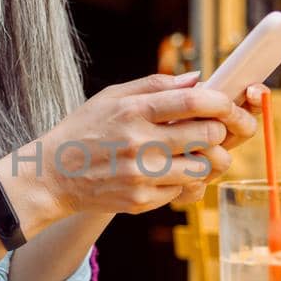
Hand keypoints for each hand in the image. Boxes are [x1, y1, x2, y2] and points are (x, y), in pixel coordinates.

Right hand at [21, 70, 260, 221]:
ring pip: (204, 167)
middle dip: (222, 130)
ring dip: (210, 159)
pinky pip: (184, 191)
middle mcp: (139, 143)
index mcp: (133, 111)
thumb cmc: (84, 130)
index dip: (222, 101)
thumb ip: (155, 85)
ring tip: (200, 152)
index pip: (194, 101)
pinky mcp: (141, 201)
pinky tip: (174, 172)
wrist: (51, 176)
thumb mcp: (111, 97)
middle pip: (208, 134)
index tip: (229, 104)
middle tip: (218, 129)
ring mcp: (141, 175)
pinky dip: (187, 181)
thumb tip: (197, 78)